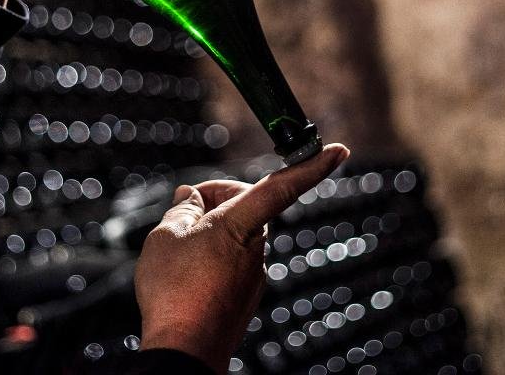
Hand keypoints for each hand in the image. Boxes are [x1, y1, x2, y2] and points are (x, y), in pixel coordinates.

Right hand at [134, 144, 349, 372]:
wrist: (183, 353)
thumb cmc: (174, 292)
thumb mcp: (165, 236)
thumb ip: (181, 209)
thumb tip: (190, 200)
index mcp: (240, 225)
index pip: (282, 186)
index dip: (311, 165)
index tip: (340, 150)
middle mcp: (256, 249)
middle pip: (244, 206)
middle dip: (215, 200)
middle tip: (183, 212)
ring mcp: (253, 275)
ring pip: (236, 236)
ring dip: (211, 233)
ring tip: (178, 253)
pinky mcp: (245, 296)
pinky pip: (231, 263)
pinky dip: (212, 260)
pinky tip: (187, 276)